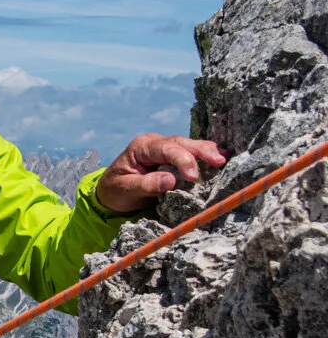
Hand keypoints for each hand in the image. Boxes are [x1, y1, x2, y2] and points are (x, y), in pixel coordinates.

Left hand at [96, 134, 228, 214]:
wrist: (111, 193)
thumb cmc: (115, 191)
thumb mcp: (124, 190)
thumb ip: (146, 185)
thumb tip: (171, 181)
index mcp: (141, 147)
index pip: (166, 149)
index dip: (182, 160)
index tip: (193, 177)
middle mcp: (155, 143)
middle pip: (181, 143)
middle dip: (201, 151)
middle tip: (220, 161)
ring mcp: (165, 149)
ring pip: (189, 146)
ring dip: (207, 151)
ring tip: (225, 159)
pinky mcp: (173, 158)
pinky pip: (191, 154)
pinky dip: (205, 156)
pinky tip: (221, 158)